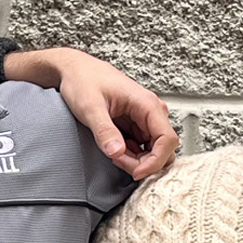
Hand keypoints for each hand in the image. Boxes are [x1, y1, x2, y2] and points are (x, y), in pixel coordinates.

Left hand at [4, 46, 179, 179]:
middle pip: (164, 148)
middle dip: (144, 163)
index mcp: (146, 103)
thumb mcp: (90, 107)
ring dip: (136, 160)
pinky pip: (142, 146)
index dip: (155, 161)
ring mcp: (144, 118)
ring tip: (113, 153)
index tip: (136, 172)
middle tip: (118, 161)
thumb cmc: (83, 80)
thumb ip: (104, 131)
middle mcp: (150, 111)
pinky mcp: (136, 125)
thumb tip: (117, 152)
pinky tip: (114, 149)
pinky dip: (131, 155)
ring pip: (153, 150)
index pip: (167, 139)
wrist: (75, 70)